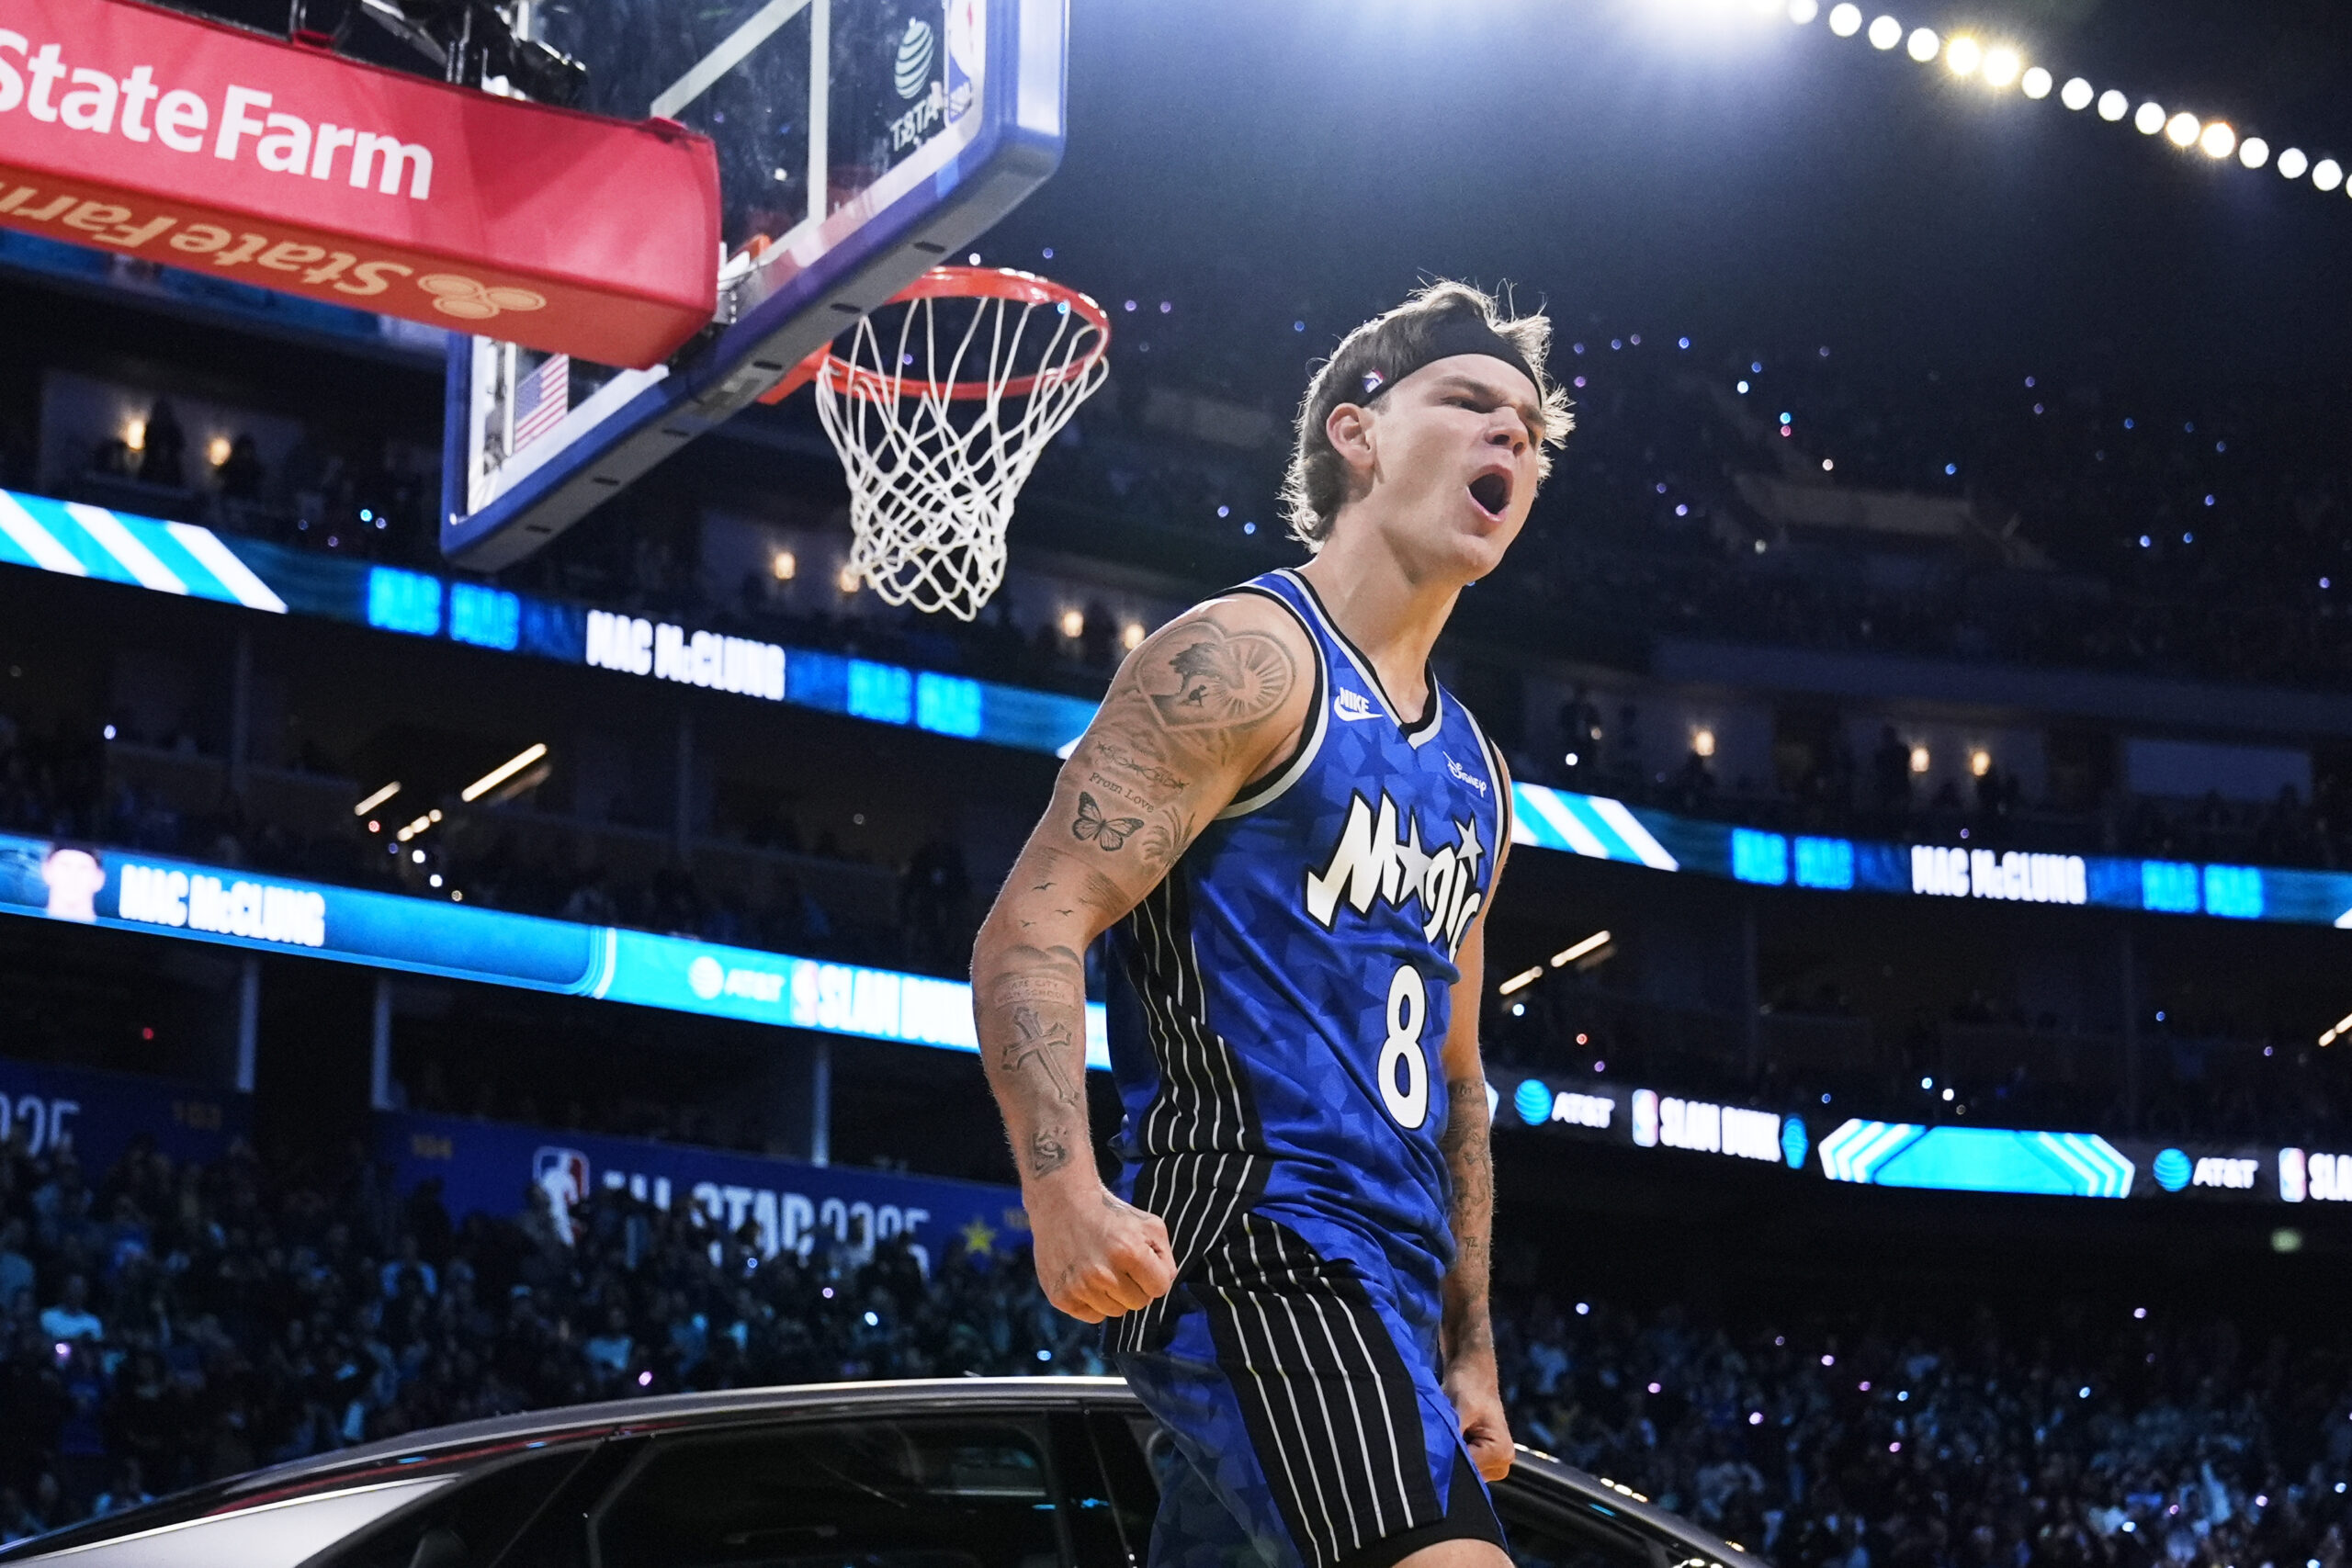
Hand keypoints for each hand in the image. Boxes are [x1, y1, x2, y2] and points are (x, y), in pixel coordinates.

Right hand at [1027, 1182, 1175, 1322]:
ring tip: (1102, 1268)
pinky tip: (1086, 1278)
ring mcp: (1079, 1287)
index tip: (1141, 1262)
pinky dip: (1093, 1302)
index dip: (1154, 1275)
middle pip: (1138, 1303)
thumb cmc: (1111, 1215)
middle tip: (1119, 1264)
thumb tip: (1161, 1286)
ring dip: (1114, 1295)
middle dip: (1135, 1286)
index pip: (1160, 1288)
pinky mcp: (1061, 1296)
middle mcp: (1103, 1273)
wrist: (1062, 1204)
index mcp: (1128, 1251)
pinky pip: (1093, 1316)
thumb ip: (1165, 1258)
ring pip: (1115, 1312)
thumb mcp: (1149, 1225)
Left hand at [1445, 1354, 1513, 1481]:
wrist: (1472, 1373)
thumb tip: (1439, 1458)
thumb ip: (1453, 1436)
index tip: (1433, 1444)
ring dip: (1449, 1455)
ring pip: (1461, 1471)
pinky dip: (1452, 1453)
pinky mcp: (1482, 1461)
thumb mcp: (1460, 1409)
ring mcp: (1492, 1464)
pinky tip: (1449, 1436)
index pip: (1467, 1472)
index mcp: (1502, 1452)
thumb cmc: (1468, 1386)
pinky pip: (1461, 1465)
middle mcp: (1502, 1463)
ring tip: (1446, 1432)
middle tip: (1438, 1436)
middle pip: (1466, 1474)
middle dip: (1448, 1458)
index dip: (1446, 1459)